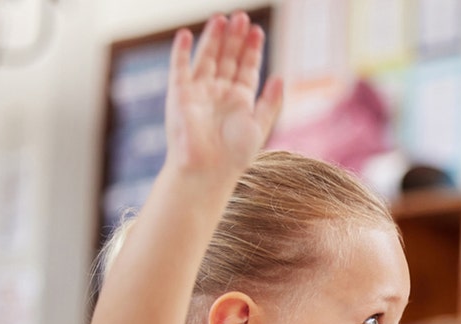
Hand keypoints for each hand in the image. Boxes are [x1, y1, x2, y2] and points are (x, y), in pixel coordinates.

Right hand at [164, 12, 282, 176]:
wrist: (208, 170)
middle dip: (234, 38)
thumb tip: (280, 78)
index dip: (251, 49)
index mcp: (239, 100)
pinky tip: (188, 34)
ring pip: (207, 58)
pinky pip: (179, 68)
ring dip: (214, 38)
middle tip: (241, 16)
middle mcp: (218, 93)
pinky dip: (182, 51)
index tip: (257, 30)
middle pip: (227, 58)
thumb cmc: (235, 154)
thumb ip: (270, 102)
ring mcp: (198, 91)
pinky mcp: (179, 94)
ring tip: (222, 17)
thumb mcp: (260, 125)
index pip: (245, 68)